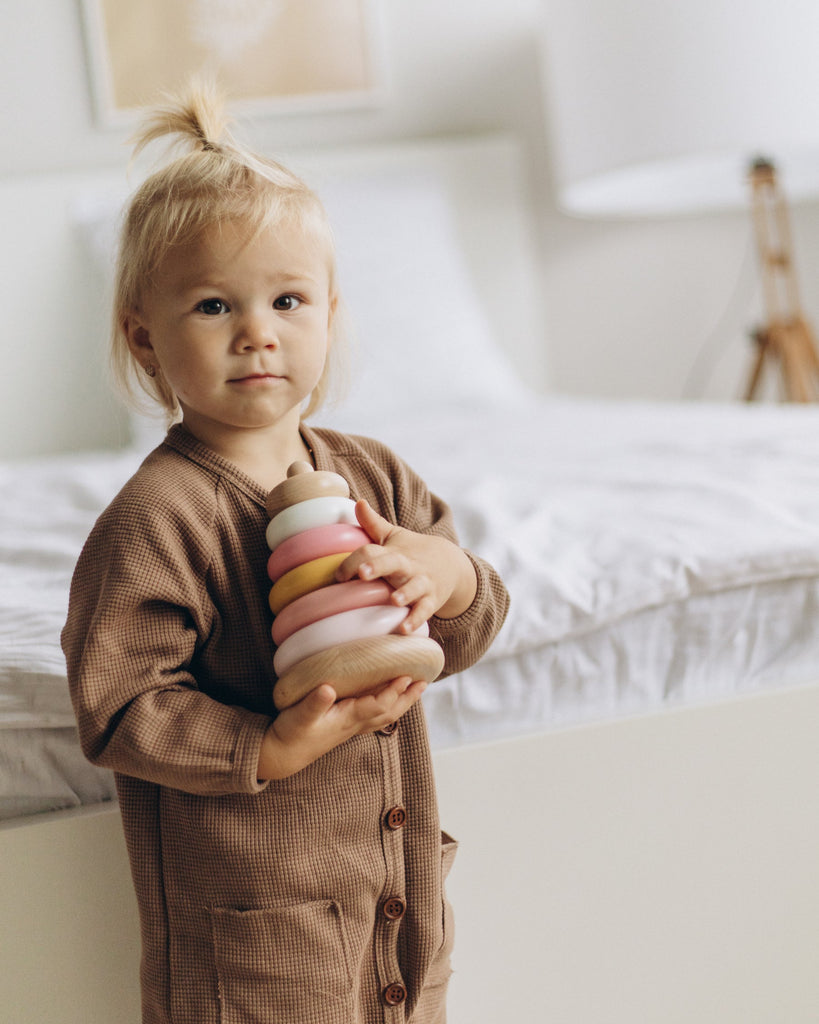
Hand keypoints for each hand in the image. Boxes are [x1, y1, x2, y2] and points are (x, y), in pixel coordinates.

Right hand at [257, 676, 426, 779]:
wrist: (283, 755)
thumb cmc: (291, 734)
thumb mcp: (299, 716)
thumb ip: (314, 703)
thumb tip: (328, 689)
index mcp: (347, 719)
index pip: (378, 705)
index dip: (393, 691)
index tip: (406, 676)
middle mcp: (354, 724)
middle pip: (389, 712)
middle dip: (407, 698)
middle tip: (424, 682)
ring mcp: (352, 727)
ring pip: (385, 715)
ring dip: (402, 703)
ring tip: (415, 688)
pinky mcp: (346, 727)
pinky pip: (375, 716)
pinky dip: (388, 706)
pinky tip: (389, 699)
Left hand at [334, 500, 476, 634]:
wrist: (451, 564)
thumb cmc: (412, 552)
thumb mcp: (394, 536)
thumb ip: (373, 523)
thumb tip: (357, 502)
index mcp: (393, 551)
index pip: (371, 550)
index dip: (354, 560)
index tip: (338, 575)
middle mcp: (407, 566)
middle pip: (392, 563)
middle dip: (378, 566)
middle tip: (363, 573)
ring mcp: (422, 583)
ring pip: (414, 588)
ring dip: (405, 593)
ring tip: (394, 600)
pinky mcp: (432, 600)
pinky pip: (425, 610)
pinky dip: (416, 619)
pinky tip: (404, 630)